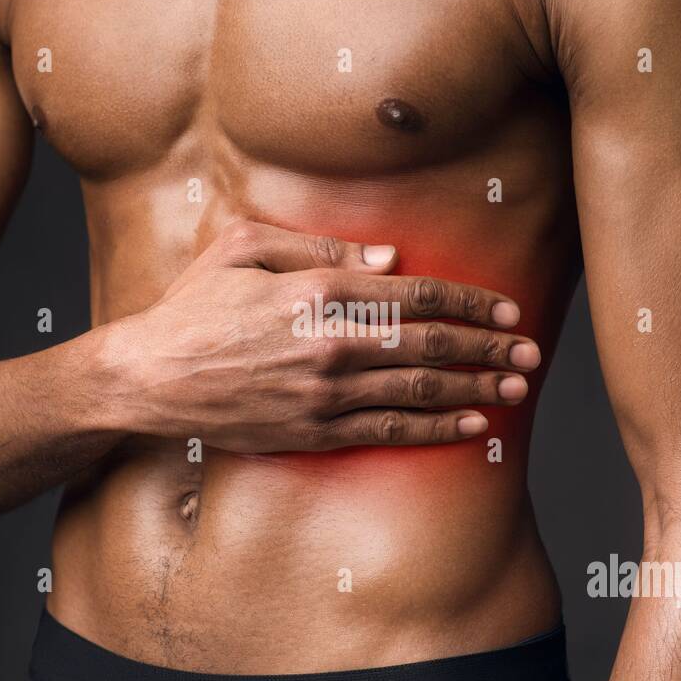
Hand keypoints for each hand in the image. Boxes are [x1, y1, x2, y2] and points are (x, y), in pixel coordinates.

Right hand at [111, 220, 540, 451]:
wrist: (148, 378)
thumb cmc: (192, 306)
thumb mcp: (243, 247)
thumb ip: (318, 248)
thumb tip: (388, 259)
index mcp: (320, 292)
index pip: (418, 294)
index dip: (471, 301)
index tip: (506, 308)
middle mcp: (333, 345)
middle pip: (432, 344)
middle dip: (489, 347)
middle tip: (531, 350)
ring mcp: (326, 394)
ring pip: (420, 391)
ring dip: (476, 388)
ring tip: (516, 387)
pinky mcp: (315, 433)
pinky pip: (390, 433)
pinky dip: (435, 430)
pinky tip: (470, 426)